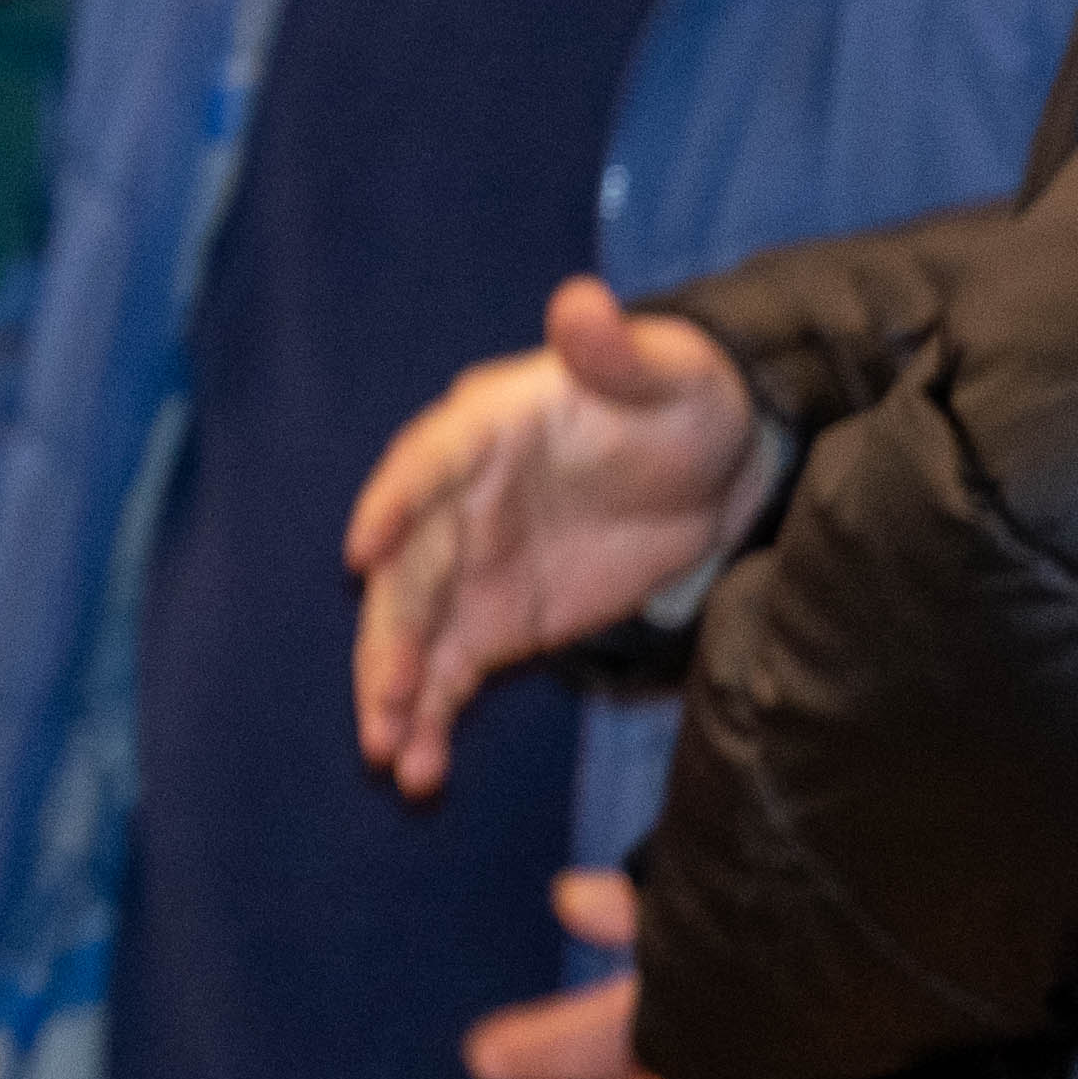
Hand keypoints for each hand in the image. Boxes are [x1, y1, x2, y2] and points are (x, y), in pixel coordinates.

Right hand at [347, 278, 767, 790]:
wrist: (714, 464)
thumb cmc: (684, 399)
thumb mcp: (669, 371)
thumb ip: (619, 350)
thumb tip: (581, 304)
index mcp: (485, 428)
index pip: (427, 463)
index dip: (395, 504)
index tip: (363, 552)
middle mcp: (459, 502)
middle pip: (408, 569)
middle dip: (390, 633)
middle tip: (385, 694)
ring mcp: (470, 568)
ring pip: (414, 633)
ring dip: (394, 691)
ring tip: (389, 752)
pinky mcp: (495, 622)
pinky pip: (447, 677)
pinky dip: (429, 722)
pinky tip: (420, 774)